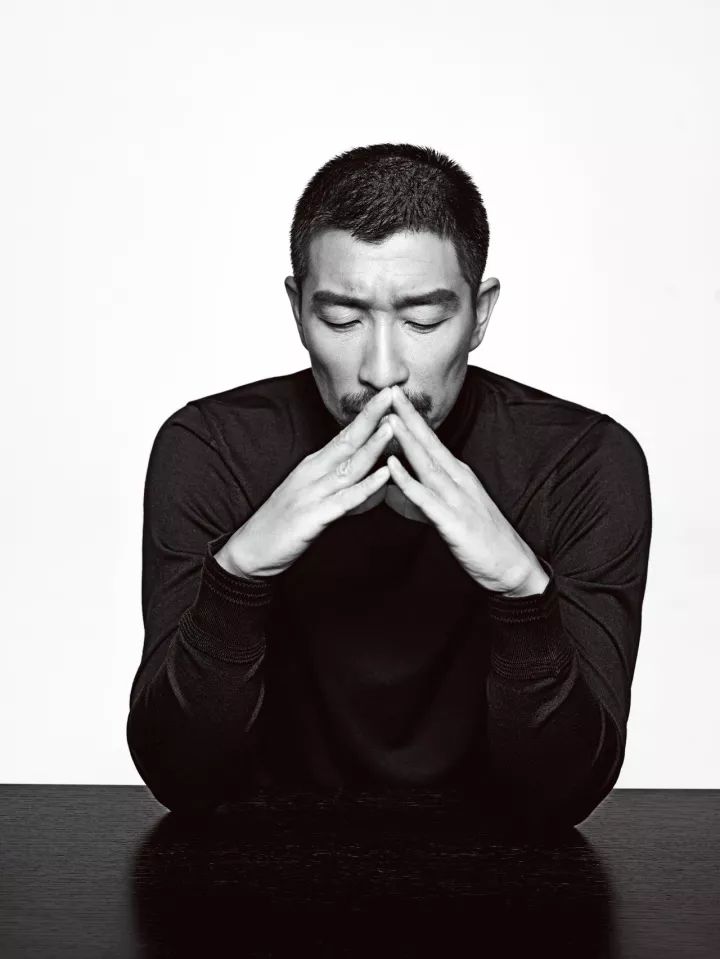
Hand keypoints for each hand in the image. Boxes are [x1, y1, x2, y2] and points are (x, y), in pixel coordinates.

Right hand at [217, 387, 394, 577]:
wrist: (250, 551)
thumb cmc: (281, 524)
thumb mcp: (309, 495)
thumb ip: (336, 483)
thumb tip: (365, 473)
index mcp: (313, 466)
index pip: (344, 435)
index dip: (366, 415)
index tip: (385, 395)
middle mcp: (312, 474)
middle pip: (347, 440)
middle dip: (371, 416)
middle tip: (392, 392)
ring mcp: (312, 493)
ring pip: (349, 466)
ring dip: (373, 445)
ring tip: (393, 425)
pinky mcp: (313, 516)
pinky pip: (345, 499)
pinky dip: (366, 487)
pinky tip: (383, 476)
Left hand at [384, 385, 536, 592]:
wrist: (512, 567)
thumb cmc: (483, 541)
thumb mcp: (454, 510)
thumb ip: (429, 494)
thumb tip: (402, 485)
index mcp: (458, 475)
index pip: (432, 441)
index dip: (413, 418)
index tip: (395, 397)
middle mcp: (458, 480)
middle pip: (429, 443)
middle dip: (408, 417)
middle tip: (390, 390)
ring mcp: (457, 499)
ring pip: (427, 464)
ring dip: (407, 440)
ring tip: (388, 418)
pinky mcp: (453, 522)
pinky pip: (426, 499)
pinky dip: (409, 481)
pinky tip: (393, 467)